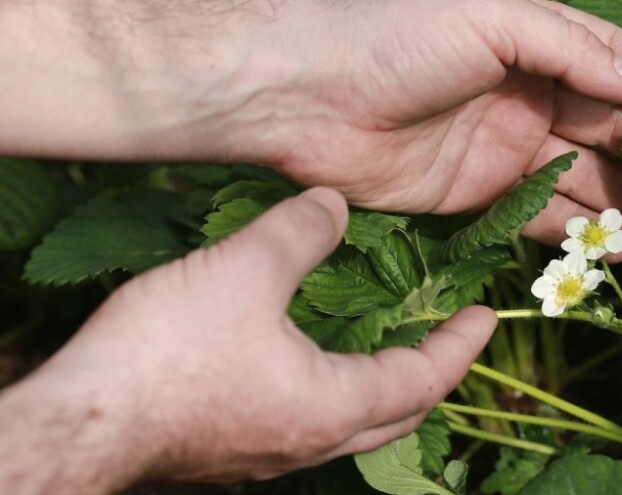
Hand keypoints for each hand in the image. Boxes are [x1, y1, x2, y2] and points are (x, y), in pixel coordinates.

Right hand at [0, 188, 496, 491]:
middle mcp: (310, 441)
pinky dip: (334, 393)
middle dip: (432, 376)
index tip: (485, 318)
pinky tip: (308, 362)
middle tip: (449, 339)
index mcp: (332, 406)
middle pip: (398, 416)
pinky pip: (308, 424)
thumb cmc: (170, 355)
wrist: (82, 421)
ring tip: (389, 347)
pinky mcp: (234, 449)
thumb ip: (300, 232)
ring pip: (353, 426)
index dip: (460, 346)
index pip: (423, 380)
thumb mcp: (246, 271)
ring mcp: (271, 453)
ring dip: (383, 389)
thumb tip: (333, 204)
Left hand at [221, 0, 621, 252]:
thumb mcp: (493, 17)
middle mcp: (527, 95)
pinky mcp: (473, 194)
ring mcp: (502, 148)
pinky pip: (535, 216)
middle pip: (608, 132)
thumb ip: (570, 50)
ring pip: (579, 181)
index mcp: (537, 43)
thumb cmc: (395, 35)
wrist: (306, 94)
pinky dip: (572, 232)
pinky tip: (611, 249)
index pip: (620, 69)